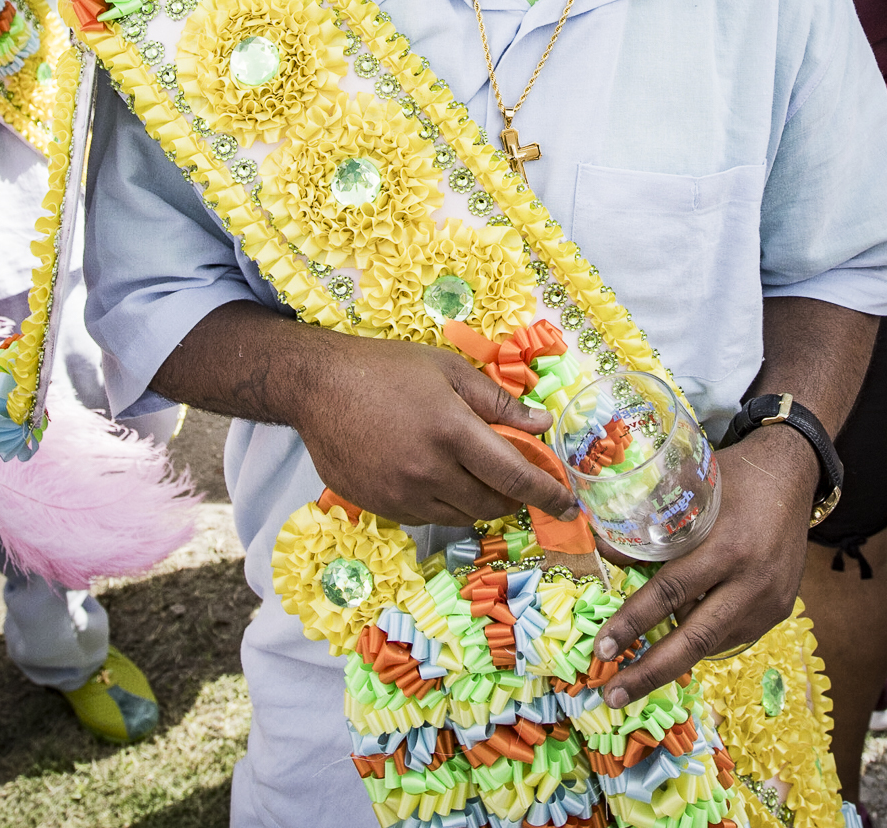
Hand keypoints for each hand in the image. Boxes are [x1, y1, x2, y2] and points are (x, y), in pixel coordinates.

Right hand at [294, 331, 583, 527]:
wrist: (318, 386)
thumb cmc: (387, 368)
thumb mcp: (448, 370)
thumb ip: (498, 402)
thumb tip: (542, 425)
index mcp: (454, 432)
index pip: (515, 477)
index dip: (547, 493)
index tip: (567, 503)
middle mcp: (431, 472)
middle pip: (491, 505)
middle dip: (512, 498)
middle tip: (515, 481)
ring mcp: (402, 495)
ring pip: (460, 518)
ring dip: (479, 504)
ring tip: (475, 478)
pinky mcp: (380, 507)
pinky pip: (427, 518)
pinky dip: (444, 506)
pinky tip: (436, 479)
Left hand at [591, 433, 816, 706]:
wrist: (792, 476)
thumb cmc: (733, 478)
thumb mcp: (689, 490)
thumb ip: (651, 524)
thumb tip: (604, 552)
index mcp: (726, 547)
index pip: (671, 592)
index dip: (633, 622)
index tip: (602, 647)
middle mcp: (751, 581)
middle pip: (695, 638)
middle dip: (650, 671)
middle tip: (614, 695)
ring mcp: (769, 601)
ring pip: (713, 642)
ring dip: (675, 654)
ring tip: (638, 665)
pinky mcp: (779, 611)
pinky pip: (732, 634)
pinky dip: (702, 636)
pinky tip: (682, 633)